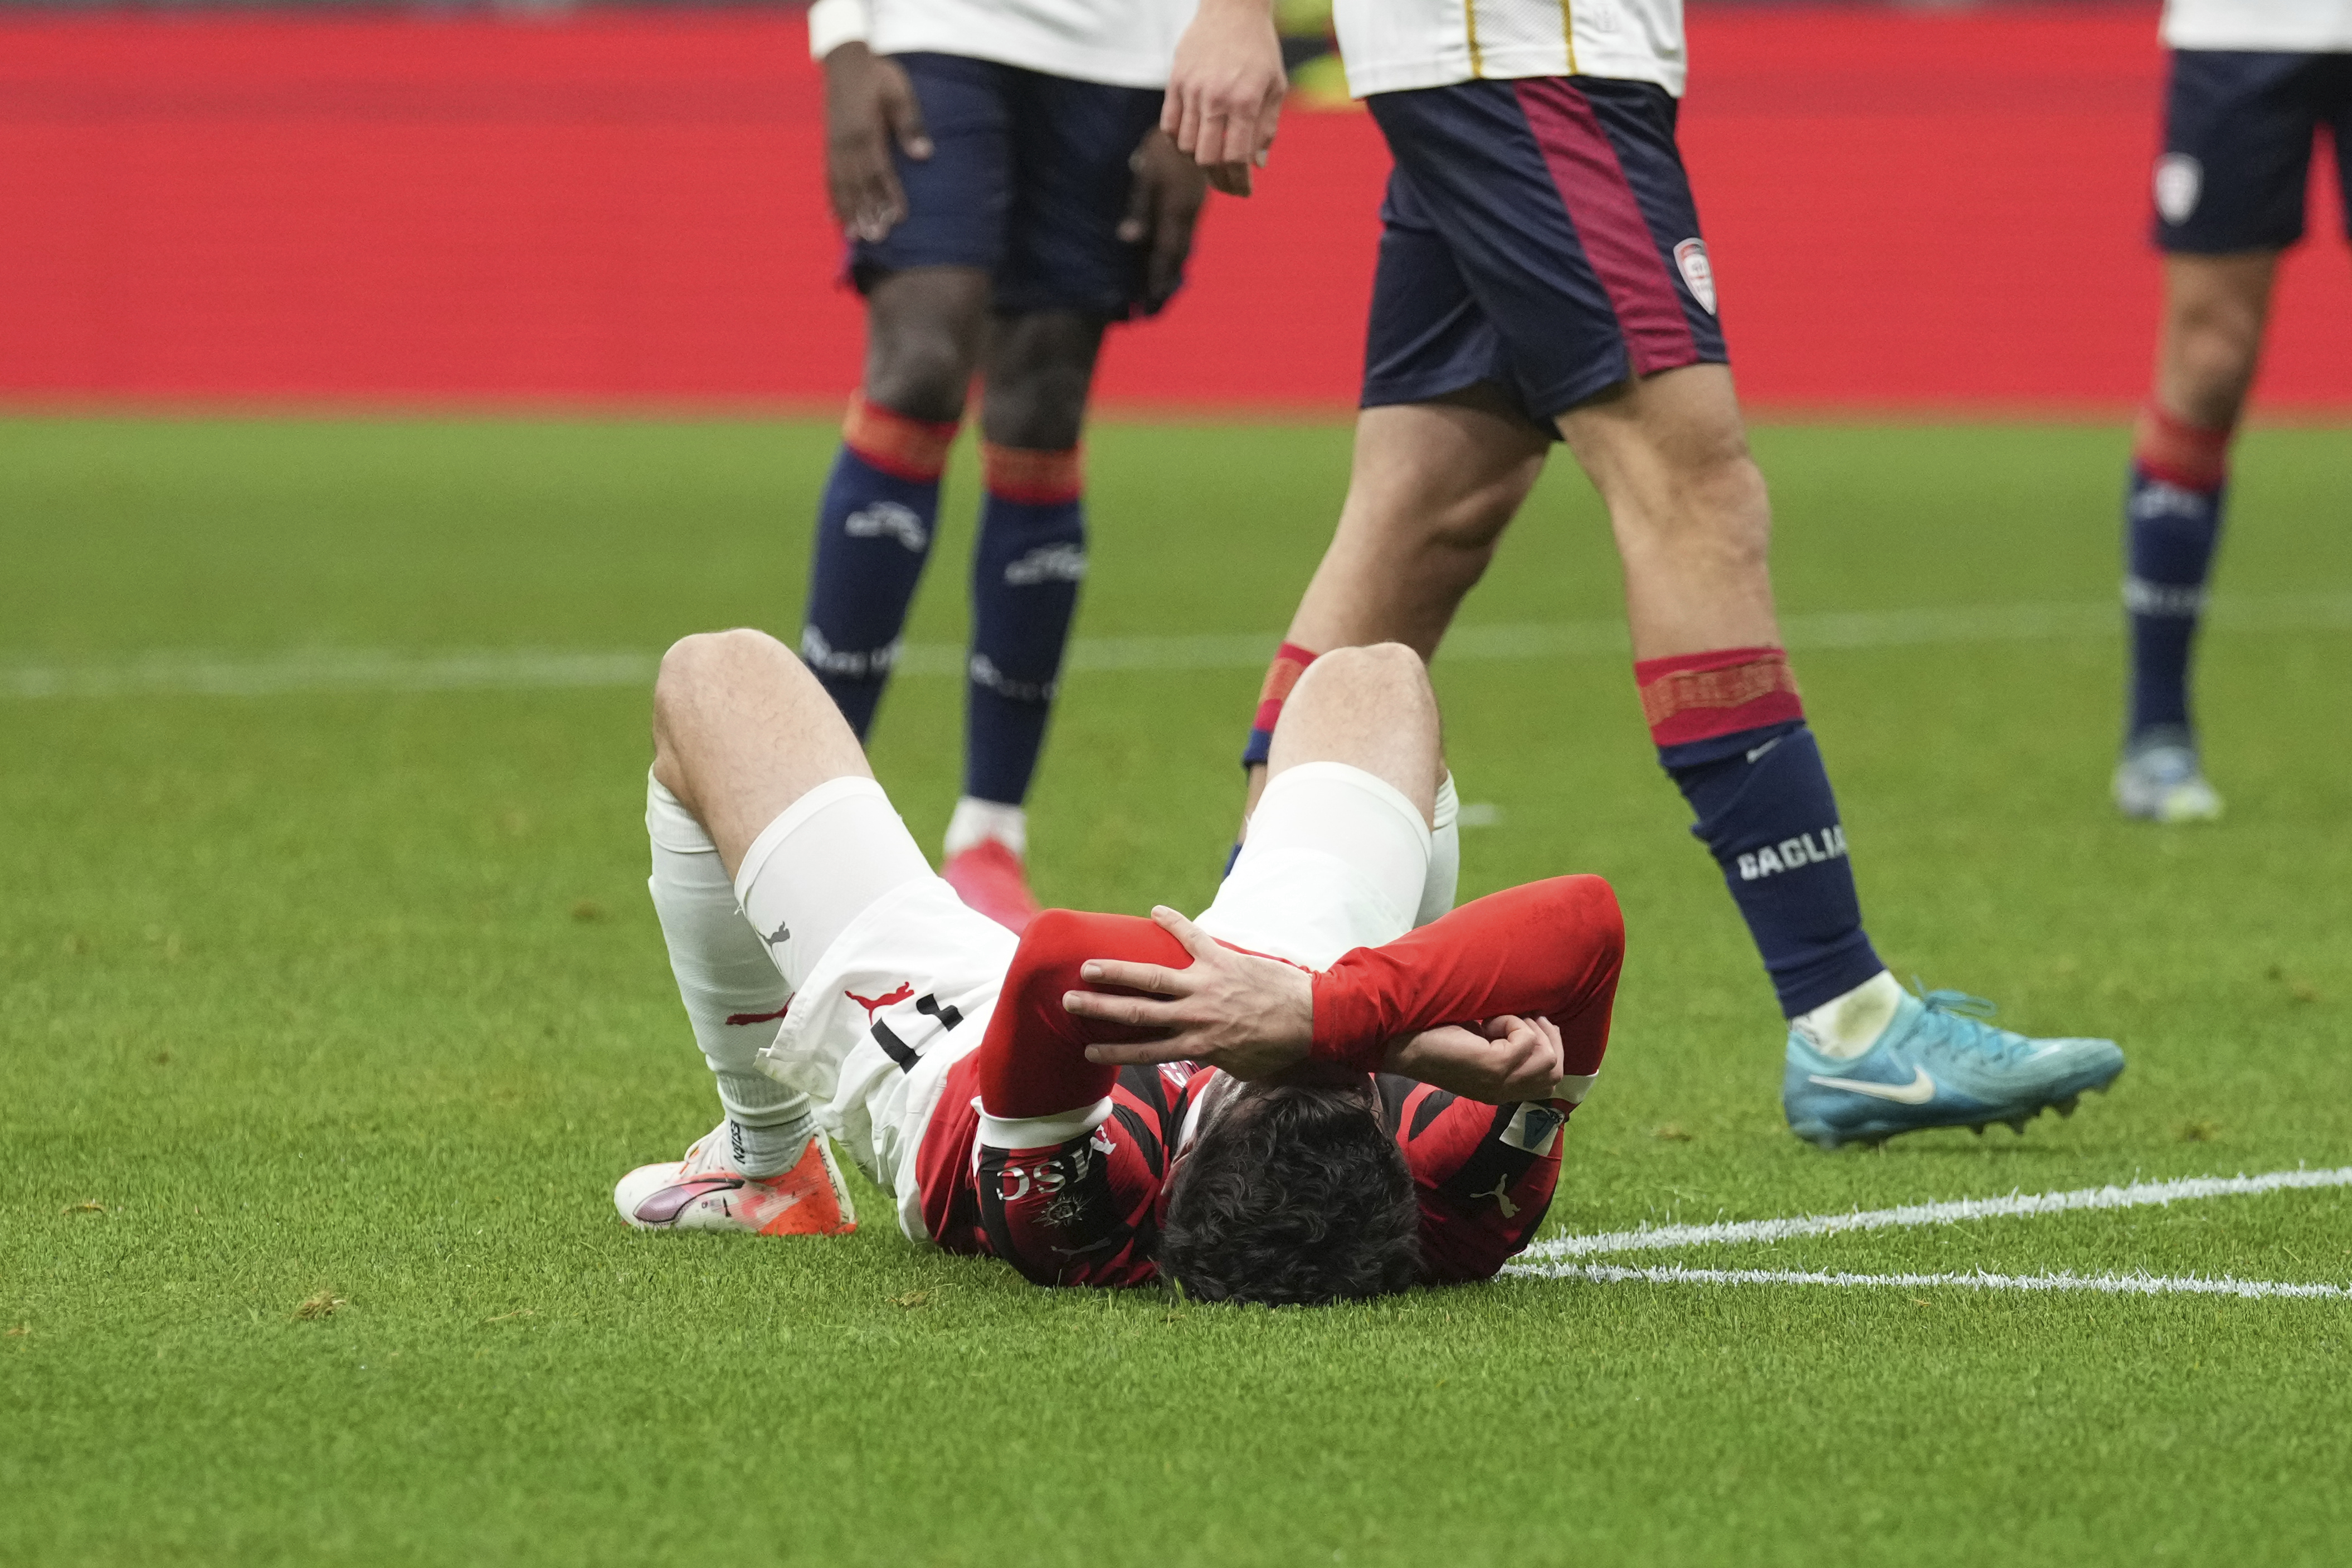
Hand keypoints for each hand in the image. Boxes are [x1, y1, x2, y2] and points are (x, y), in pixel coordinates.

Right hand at [825, 43, 930, 241]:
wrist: (846, 61)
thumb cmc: (878, 76)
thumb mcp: (900, 93)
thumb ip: (910, 124)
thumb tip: (923, 155)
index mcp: (865, 130)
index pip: (879, 170)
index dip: (889, 195)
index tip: (898, 218)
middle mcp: (846, 142)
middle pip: (858, 183)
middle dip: (868, 212)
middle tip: (877, 239)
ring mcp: (835, 145)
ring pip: (841, 185)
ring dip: (849, 212)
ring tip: (857, 238)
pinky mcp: (829, 146)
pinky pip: (829, 177)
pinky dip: (832, 199)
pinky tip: (835, 219)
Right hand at [1061, 905, 1313, 1078]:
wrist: (1312, 1019)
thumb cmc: (1279, 1047)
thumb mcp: (1240, 1064)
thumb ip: (1214, 1056)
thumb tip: (1201, 1053)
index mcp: (1197, 1044)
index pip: (1145, 1051)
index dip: (1113, 1050)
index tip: (1087, 1048)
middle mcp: (1194, 1015)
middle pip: (1136, 1012)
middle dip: (1100, 1006)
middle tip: (1068, 999)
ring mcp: (1206, 985)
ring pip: (1151, 976)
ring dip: (1118, 970)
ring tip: (1089, 965)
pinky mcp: (1222, 959)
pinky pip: (1193, 937)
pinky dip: (1175, 922)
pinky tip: (1155, 909)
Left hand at [1119, 129, 1208, 311]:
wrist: (1196, 123)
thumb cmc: (1162, 147)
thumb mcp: (1146, 175)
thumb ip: (1139, 208)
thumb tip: (1128, 239)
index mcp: (1175, 212)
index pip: (1165, 255)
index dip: (1156, 280)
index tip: (1148, 304)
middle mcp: (1187, 215)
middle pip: (1176, 258)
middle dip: (1164, 283)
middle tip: (1153, 309)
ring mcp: (1193, 209)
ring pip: (1182, 248)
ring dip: (1171, 271)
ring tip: (1161, 293)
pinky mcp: (1193, 202)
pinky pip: (1185, 235)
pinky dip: (1176, 253)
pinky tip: (1170, 261)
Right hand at [1161, 0, 1286, 195]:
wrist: (1232, 8)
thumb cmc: (1259, 49)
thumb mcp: (1276, 86)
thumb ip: (1267, 127)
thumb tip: (1257, 165)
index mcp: (1244, 101)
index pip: (1236, 158)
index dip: (1239, 182)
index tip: (1245, 191)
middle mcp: (1215, 98)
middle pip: (1208, 159)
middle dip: (1220, 180)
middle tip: (1229, 185)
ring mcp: (1191, 90)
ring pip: (1186, 147)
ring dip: (1200, 163)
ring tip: (1213, 164)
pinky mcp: (1175, 82)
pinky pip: (1170, 126)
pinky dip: (1180, 143)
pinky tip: (1193, 145)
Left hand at [1382, 1016, 1566, 1104]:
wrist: (1401, 1043)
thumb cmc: (1434, 1036)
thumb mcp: (1480, 1043)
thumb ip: (1507, 1043)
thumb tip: (1535, 1020)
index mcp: (1501, 1089)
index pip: (1551, 1082)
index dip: (1550, 1047)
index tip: (1528, 1023)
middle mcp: (1503, 1093)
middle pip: (1556, 1074)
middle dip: (1548, 1039)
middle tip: (1522, 1018)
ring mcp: (1500, 1084)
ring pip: (1548, 1061)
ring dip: (1529, 1030)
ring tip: (1498, 1022)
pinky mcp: (1493, 1069)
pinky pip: (1526, 1042)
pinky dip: (1512, 1023)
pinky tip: (1487, 1023)